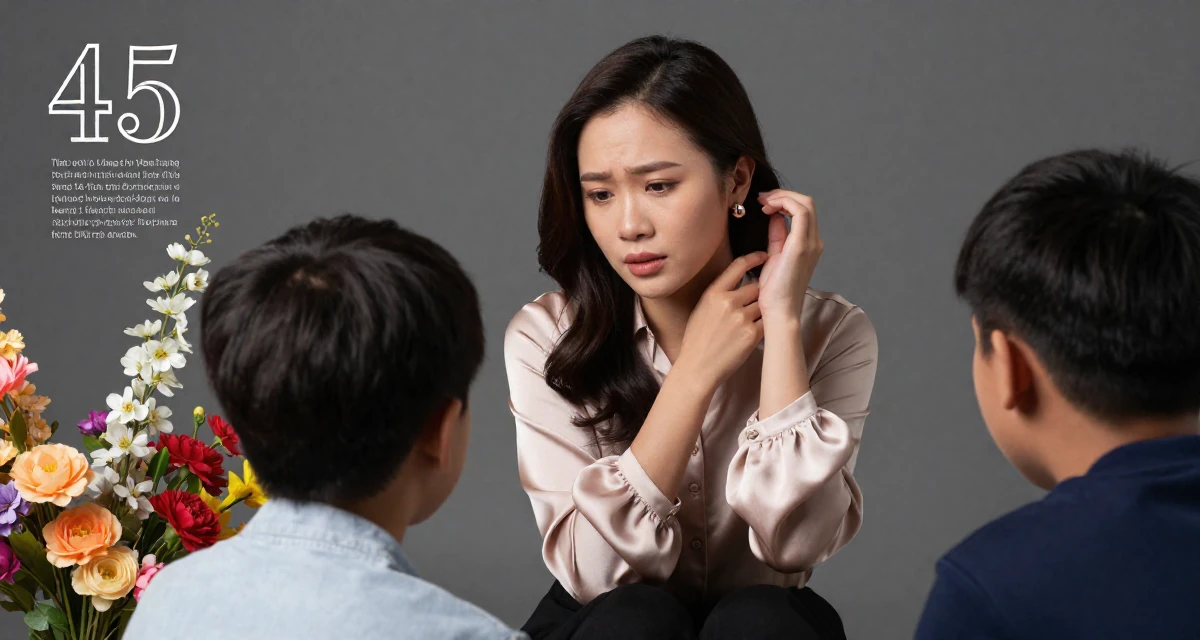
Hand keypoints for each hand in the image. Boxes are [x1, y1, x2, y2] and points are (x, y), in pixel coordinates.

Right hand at [676, 252, 768, 389]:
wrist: (697, 368)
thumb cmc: (697, 341)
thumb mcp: (701, 310)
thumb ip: (718, 295)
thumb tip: (736, 284)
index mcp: (713, 293)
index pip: (738, 266)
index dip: (755, 258)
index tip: (764, 256)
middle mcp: (728, 302)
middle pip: (756, 286)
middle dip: (758, 294)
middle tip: (754, 304)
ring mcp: (742, 318)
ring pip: (763, 304)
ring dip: (761, 311)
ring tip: (750, 322)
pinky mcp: (752, 334)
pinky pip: (766, 322)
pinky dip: (763, 326)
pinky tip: (752, 333)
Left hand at [755, 190, 822, 320]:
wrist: (779, 311)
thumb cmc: (775, 290)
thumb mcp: (774, 255)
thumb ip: (777, 235)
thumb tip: (774, 216)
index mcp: (809, 244)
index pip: (802, 211)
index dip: (783, 201)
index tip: (763, 203)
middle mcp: (815, 241)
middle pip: (807, 203)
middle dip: (783, 195)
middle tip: (762, 198)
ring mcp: (811, 243)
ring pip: (805, 203)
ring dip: (782, 197)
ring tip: (763, 202)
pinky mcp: (801, 245)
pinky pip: (799, 212)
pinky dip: (783, 203)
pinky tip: (767, 209)